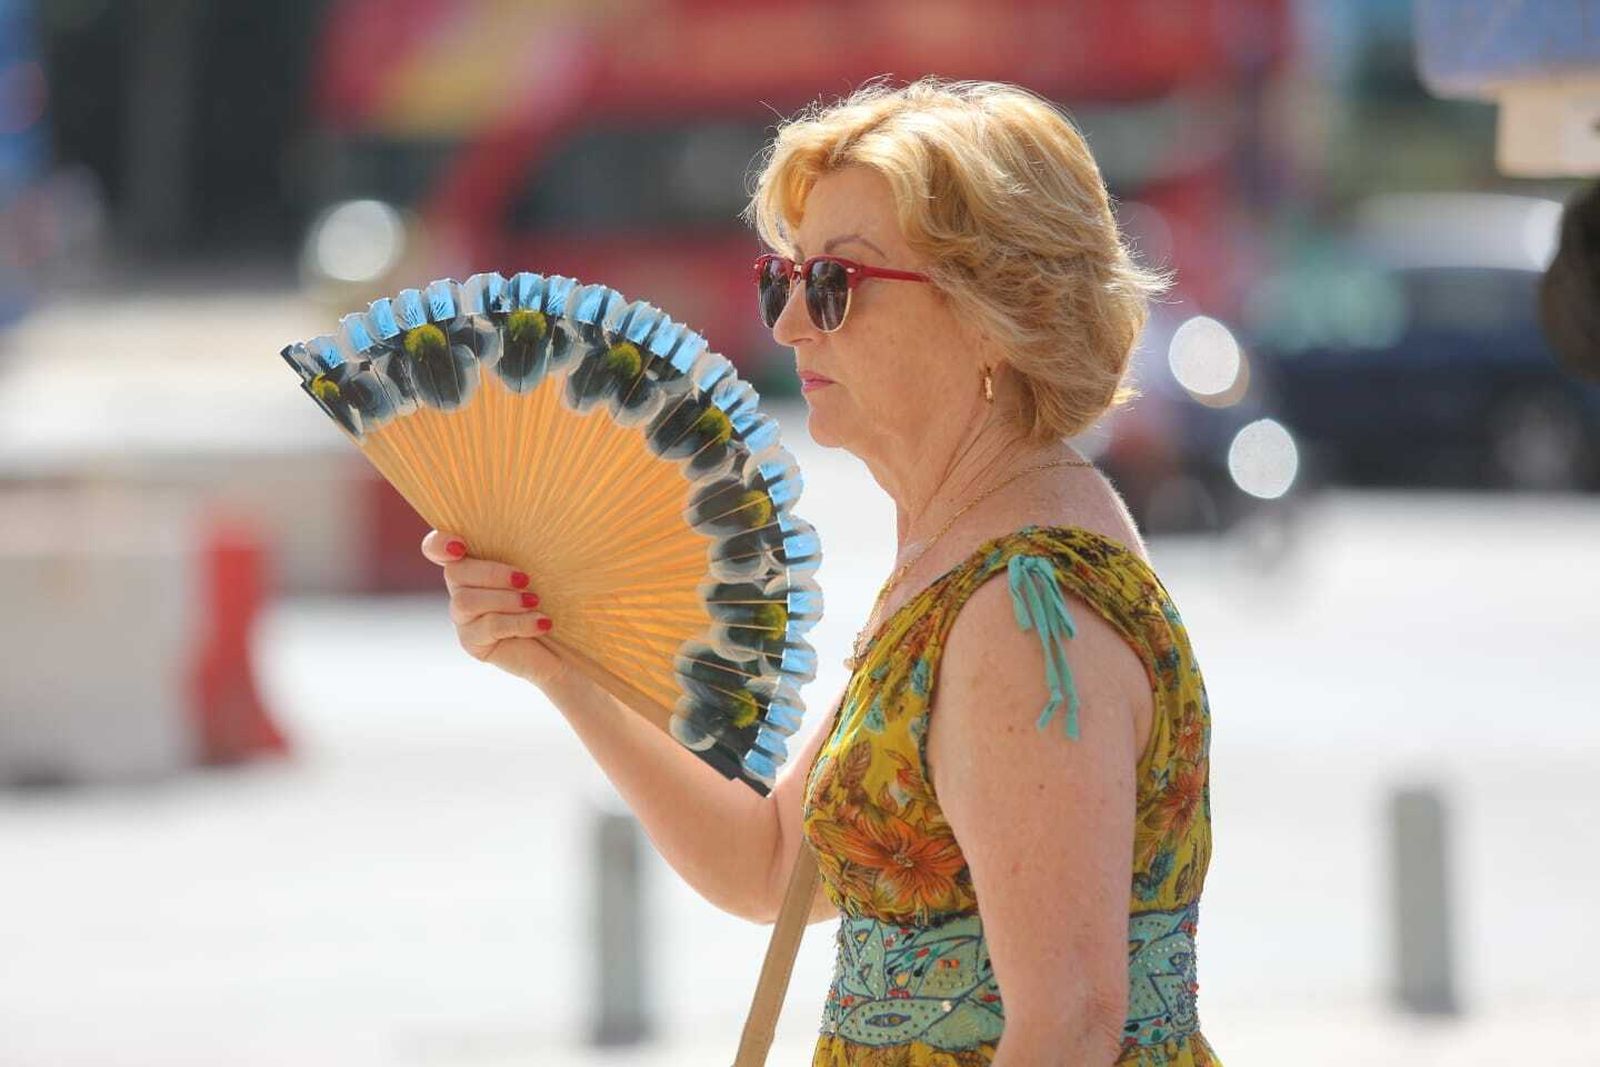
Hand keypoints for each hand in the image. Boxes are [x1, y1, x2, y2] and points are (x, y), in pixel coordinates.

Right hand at [420, 529, 573, 692]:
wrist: (570, 643)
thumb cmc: (561, 596)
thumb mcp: (549, 565)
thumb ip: (532, 545)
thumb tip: (546, 509)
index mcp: (475, 561)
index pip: (436, 548)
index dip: (439, 544)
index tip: (460, 546)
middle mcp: (462, 588)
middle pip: (454, 573)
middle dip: (491, 573)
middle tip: (525, 579)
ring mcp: (464, 618)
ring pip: (466, 602)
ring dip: (505, 599)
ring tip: (535, 602)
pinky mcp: (474, 642)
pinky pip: (489, 627)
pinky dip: (519, 622)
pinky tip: (543, 622)